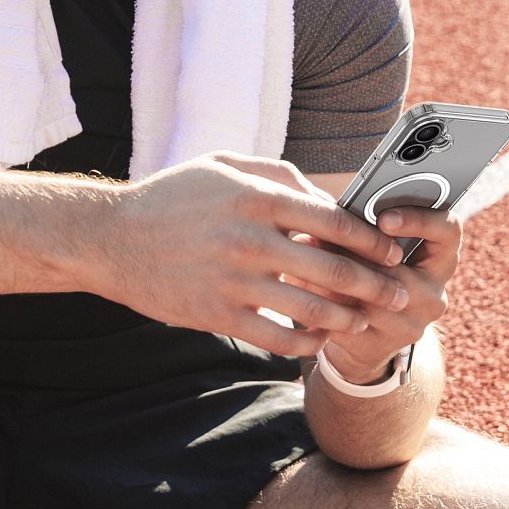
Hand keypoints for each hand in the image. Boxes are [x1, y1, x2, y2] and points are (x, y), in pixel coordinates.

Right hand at [92, 153, 409, 355]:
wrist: (110, 237)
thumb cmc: (175, 195)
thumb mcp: (226, 165)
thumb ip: (281, 175)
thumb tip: (328, 198)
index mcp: (257, 197)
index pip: (332, 221)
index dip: (369, 239)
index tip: (391, 250)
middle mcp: (249, 239)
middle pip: (331, 269)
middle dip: (374, 285)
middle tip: (398, 293)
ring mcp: (232, 281)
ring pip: (308, 309)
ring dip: (345, 318)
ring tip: (365, 320)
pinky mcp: (215, 315)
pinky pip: (273, 337)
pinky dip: (304, 343)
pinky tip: (320, 340)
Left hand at [307, 205, 462, 384]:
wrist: (363, 338)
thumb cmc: (369, 272)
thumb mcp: (375, 248)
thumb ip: (360, 227)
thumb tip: (324, 212)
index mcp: (442, 259)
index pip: (448, 231)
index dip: (419, 220)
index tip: (383, 218)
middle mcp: (435, 294)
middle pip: (401, 268)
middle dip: (359, 251)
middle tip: (325, 231)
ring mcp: (412, 324)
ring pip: (371, 296)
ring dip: (335, 274)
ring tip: (306, 252)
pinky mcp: (382, 346)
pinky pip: (348, 319)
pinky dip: (322, 298)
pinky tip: (301, 281)